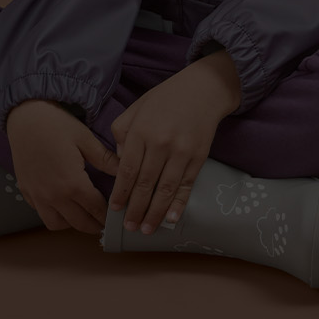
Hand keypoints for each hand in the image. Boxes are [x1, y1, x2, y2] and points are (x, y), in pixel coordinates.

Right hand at [4, 99, 121, 233]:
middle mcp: (54, 195)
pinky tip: (63, 204)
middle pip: (78, 223)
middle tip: (104, 222)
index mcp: (72, 183)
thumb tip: (125, 170)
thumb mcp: (86, 139)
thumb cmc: (56, 125)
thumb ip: (105, 160)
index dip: (108, 215)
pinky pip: (41, 213)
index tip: (116, 217)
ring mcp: (37, 196)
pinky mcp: (26, 191)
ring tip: (82, 214)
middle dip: (94, 225)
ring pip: (56, 224)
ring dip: (71, 223)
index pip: (96, 209)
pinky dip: (53, 214)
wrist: (25, 117)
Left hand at [108, 49, 241, 235]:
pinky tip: (171, 219)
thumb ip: (122, 133)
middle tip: (129, 227)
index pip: (127, 169)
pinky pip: (186, 185)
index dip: (121, 193)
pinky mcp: (198, 157)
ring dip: (155, 213)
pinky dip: (179, 204)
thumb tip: (118, 161)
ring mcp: (181, 151)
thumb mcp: (136, 108)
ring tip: (146, 229)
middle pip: (144, 184)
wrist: (203, 89)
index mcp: (141, 131)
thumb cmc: (165, 98)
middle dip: (136, 209)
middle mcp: (160, 143)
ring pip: (165, 189)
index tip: (115, 209)